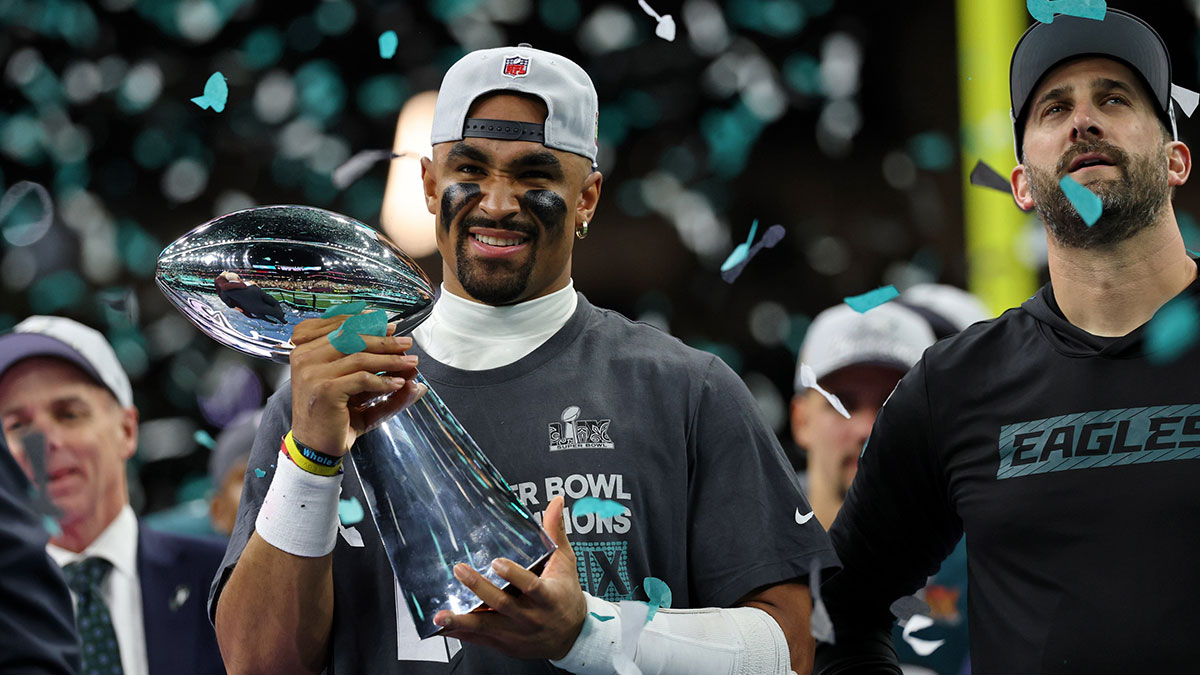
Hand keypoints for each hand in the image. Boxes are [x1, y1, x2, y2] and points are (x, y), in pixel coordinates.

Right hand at [288, 316, 422, 455]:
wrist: (314, 447)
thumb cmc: (331, 416)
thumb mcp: (355, 389)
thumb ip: (379, 375)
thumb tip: (413, 370)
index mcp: (305, 349)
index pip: (338, 325)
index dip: (366, 322)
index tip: (389, 326)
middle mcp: (305, 357)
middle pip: (352, 338)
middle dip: (384, 340)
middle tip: (406, 344)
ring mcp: (313, 373)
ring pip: (360, 356)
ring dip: (390, 359)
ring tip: (410, 363)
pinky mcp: (326, 389)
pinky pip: (362, 378)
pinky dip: (384, 380)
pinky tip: (398, 383)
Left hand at [433, 496, 586, 659]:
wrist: (572, 638)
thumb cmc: (566, 597)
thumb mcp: (565, 564)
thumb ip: (555, 533)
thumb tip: (556, 501)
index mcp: (547, 597)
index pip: (531, 586)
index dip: (514, 575)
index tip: (497, 562)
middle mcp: (530, 617)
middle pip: (502, 604)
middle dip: (479, 588)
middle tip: (460, 570)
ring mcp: (516, 633)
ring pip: (486, 626)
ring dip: (462, 621)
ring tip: (440, 615)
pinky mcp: (505, 644)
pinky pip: (480, 640)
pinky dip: (461, 634)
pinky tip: (443, 627)